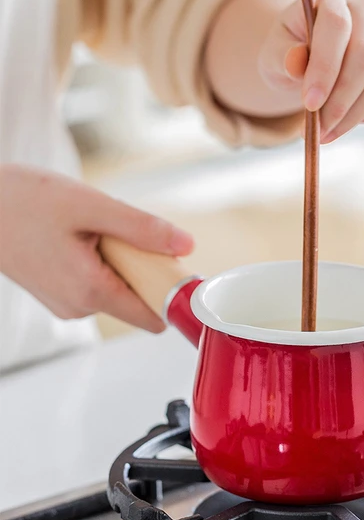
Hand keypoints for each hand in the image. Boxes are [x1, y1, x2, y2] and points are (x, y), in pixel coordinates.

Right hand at [0, 165, 193, 331]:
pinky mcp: (60, 294)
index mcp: (90, 291)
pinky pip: (99, 284)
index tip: (179, 271)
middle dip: (144, 270)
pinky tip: (80, 240)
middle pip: (139, 300)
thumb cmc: (24, 202)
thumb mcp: (91, 206)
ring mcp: (67, 303)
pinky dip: (103, 263)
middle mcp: (78, 307)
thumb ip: (142, 229)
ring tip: (91, 234)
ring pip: (119, 290)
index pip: (153, 318)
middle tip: (122, 237)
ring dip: (121, 264)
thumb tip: (185, 245)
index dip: (172, 296)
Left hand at [258, 0, 363, 142]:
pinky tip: (356, 119)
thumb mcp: (273, 55)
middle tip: (320, 131)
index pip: (337, 26)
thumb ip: (281, 56)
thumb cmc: (290, 55)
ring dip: (358, 113)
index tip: (310, 105)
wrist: (310, 61)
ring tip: (330, 131)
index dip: (325, 68)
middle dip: (341, 101)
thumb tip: (296, 62)